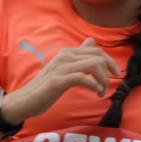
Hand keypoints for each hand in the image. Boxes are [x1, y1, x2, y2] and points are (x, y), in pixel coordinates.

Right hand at [1, 38, 119, 123]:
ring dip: (103, 79)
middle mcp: (65, 56)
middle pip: (98, 56)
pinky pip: (83, 78)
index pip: (96, 50)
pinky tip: (95, 93)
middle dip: (109, 70)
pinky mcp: (58, 81)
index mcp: (67, 53)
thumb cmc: (46, 87)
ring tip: (101, 91)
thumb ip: (78, 56)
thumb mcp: (64, 69)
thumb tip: (91, 40)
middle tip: (107, 86)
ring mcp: (61, 68)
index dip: (110, 61)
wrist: (25, 100)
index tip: (115, 74)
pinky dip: (94, 85)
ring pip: (93, 65)